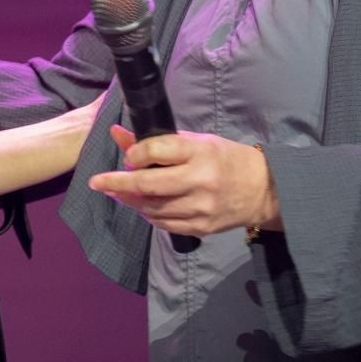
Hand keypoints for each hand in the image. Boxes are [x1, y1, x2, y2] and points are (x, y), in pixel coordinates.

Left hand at [87, 125, 278, 236]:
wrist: (264, 190)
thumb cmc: (226, 158)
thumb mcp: (196, 141)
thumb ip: (157, 140)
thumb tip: (117, 133)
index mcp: (200, 152)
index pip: (157, 150)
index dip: (135, 152)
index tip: (127, 155)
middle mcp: (200, 181)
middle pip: (148, 185)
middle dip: (117, 184)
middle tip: (97, 182)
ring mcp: (201, 207)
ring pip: (152, 208)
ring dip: (129, 201)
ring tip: (117, 193)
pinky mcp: (201, 228)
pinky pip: (164, 224)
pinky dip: (148, 214)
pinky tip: (142, 206)